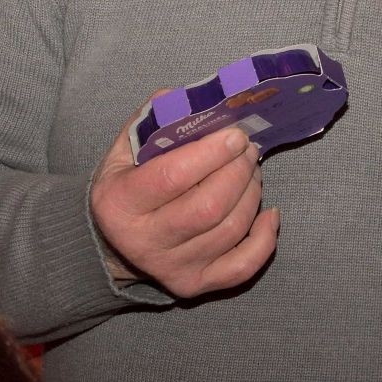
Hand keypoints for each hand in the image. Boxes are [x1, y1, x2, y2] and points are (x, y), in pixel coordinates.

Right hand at [89, 121, 278, 297]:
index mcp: (120, 203)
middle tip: (248, 148)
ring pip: (230, 230)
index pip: (173, 177)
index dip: (212, 154)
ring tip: (251, 170)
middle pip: (209, 207)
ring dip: (252, 193)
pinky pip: (242, 266)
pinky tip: (269, 213)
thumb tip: (187, 96)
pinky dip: (265, 238)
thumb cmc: (126, 187)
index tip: (236, 134)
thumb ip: (154, 120)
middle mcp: (144, 242)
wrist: (112, 245)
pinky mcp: (195, 284)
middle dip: (239, 170)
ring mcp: (171, 268)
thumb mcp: (124, 151)